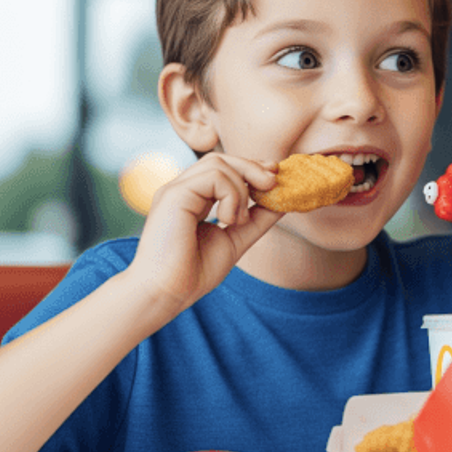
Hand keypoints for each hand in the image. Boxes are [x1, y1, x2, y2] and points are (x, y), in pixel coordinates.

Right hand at [128, 153, 283, 315]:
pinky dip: (231, 195)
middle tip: (273, 183)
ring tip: (238, 220)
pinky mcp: (174, 195)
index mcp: (193, 198)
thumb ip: (257, 219)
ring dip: (241, 190)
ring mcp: (176, 190)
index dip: (251, 168)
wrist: (168, 293)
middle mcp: (182, 190)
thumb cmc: (195, 272)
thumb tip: (283, 201)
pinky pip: (213, 176)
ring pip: (218, 163)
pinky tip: (227, 220)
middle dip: (252, 168)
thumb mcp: (237, 239)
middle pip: (221, 158)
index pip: (223, 168)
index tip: (274, 178)